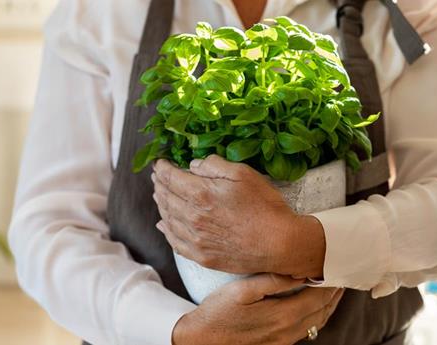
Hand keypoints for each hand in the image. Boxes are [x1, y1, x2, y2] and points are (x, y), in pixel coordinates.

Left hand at [152, 155, 325, 277]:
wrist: (280, 244)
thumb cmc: (265, 206)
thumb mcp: (243, 174)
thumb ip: (214, 165)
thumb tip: (193, 165)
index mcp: (200, 194)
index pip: (170, 178)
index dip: (162, 168)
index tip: (159, 163)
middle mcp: (192, 217)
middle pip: (166, 198)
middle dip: (159, 185)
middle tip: (157, 178)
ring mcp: (195, 239)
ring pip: (168, 219)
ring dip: (161, 205)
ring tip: (159, 196)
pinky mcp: (202, 256)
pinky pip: (175, 242)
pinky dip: (166, 231)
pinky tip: (163, 224)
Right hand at [172, 274, 343, 344]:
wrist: (201, 340)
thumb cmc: (218, 311)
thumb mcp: (242, 289)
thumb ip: (272, 280)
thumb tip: (298, 271)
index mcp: (282, 315)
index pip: (319, 296)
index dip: (332, 282)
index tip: (338, 267)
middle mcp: (287, 332)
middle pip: (322, 312)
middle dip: (334, 294)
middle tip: (342, 277)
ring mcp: (283, 342)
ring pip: (316, 324)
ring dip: (327, 307)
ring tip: (332, 291)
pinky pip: (304, 332)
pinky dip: (315, 318)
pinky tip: (311, 309)